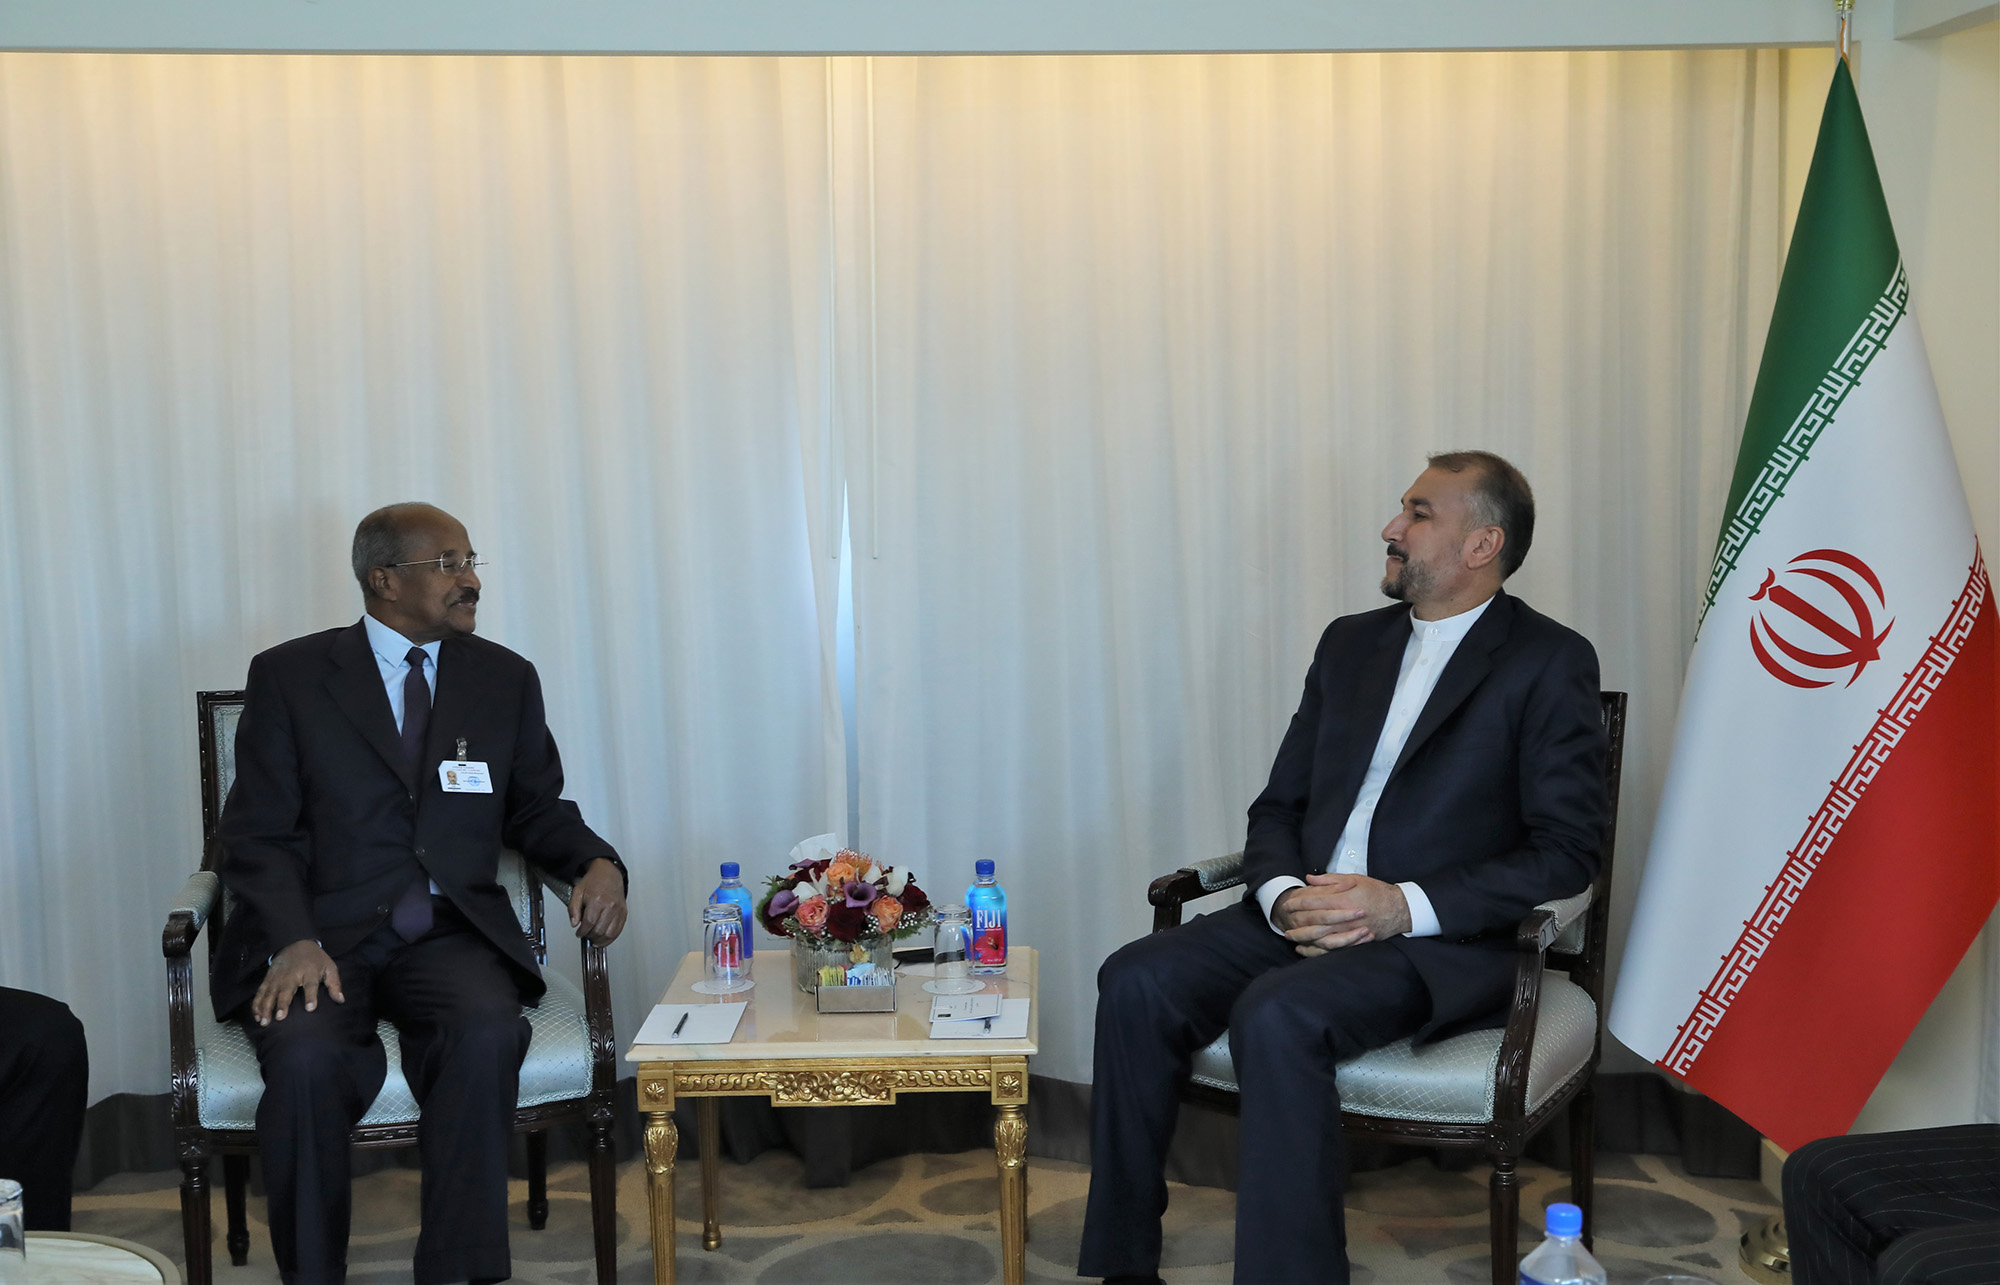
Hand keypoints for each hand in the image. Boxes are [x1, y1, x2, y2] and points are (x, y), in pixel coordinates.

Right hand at [253, 940, 343, 1024]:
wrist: (295, 942)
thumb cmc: (315, 959)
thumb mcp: (329, 967)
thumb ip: (335, 984)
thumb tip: (340, 1000)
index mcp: (309, 972)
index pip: (311, 985)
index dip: (311, 996)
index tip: (311, 1008)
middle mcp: (291, 975)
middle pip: (286, 990)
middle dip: (282, 1004)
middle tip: (280, 1017)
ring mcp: (277, 977)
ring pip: (269, 993)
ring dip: (265, 1008)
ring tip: (264, 1021)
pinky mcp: (268, 979)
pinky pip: (260, 993)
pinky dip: (257, 1004)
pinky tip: (257, 1016)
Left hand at [568, 858, 627, 944]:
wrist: (608, 873)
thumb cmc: (593, 881)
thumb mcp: (577, 892)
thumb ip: (573, 909)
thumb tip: (574, 923)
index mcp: (598, 900)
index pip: (589, 922)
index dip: (582, 931)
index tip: (579, 933)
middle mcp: (610, 905)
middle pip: (599, 930)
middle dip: (590, 936)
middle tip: (586, 935)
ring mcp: (618, 910)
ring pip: (609, 933)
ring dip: (600, 940)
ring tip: (594, 940)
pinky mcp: (624, 913)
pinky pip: (618, 931)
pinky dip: (610, 938)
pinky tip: (604, 939)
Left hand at [1273, 874, 1411, 957]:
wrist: (1399, 909)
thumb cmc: (1376, 892)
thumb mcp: (1355, 879)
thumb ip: (1330, 879)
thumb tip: (1309, 879)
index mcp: (1344, 900)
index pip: (1315, 902)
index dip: (1298, 903)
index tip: (1287, 903)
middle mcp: (1345, 917)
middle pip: (1314, 921)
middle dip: (1297, 922)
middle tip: (1284, 921)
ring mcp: (1349, 932)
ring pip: (1321, 938)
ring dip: (1303, 938)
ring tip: (1290, 936)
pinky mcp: (1354, 942)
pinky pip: (1331, 950)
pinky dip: (1316, 951)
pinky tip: (1305, 949)